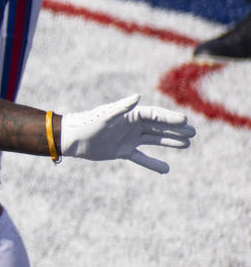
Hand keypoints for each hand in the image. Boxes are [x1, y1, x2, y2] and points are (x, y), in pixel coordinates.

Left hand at [60, 94, 195, 173]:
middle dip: (175, 129)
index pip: (155, 115)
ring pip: (154, 140)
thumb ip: (122, 107)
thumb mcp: (106, 116)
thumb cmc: (89, 124)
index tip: (185, 122)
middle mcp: (133, 125)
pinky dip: (152, 163)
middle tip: (193, 133)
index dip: (170, 118)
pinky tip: (166, 169)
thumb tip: (138, 97)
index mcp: (131, 115)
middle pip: (159, 127)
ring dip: (170, 142)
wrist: (73, 139)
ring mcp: (129, 138)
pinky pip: (142, 157)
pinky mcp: (123, 151)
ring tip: (187, 144)